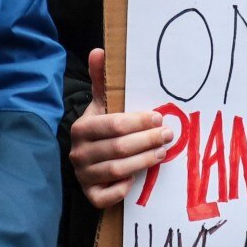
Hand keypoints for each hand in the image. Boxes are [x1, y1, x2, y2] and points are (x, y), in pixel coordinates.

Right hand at [71, 49, 171, 208]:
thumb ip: (102, 79)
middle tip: (168, 135)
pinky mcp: (89, 195)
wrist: (88, 159)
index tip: (160, 117)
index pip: (114, 125)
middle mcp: (78, 153)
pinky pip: (106, 196)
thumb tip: (99, 50)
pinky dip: (123, 188)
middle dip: (147, 141)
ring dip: (144, 161)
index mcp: (81, 128)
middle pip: (119, 148)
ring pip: (118, 170)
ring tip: (162, 152)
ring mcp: (82, 176)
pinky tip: (136, 178)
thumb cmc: (102, 128)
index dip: (140, 122)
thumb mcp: (102, 104)